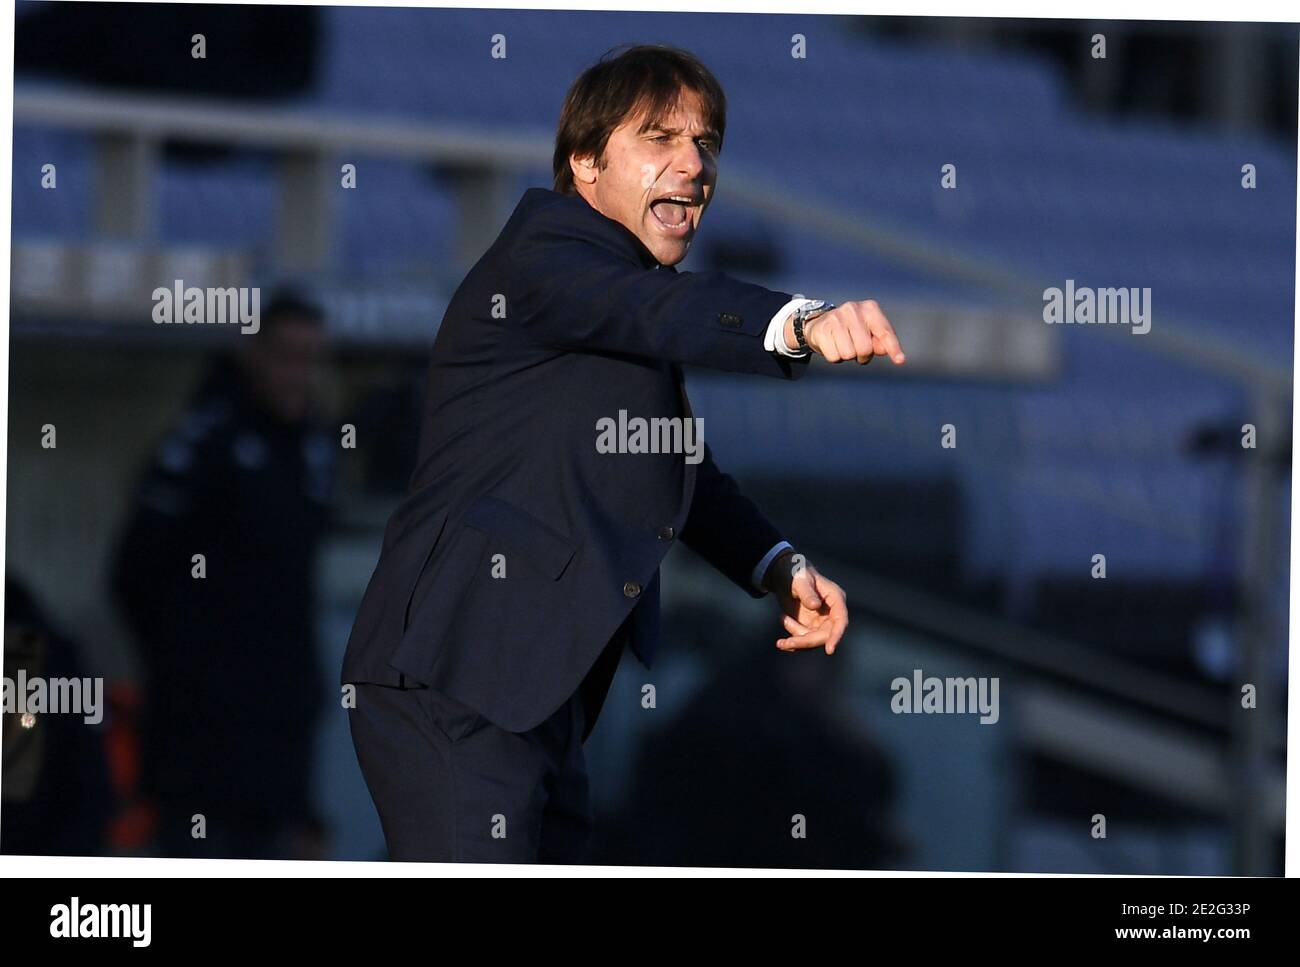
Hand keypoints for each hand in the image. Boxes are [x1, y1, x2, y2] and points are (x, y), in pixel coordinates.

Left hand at [762, 550, 848, 654]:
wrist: (784, 575)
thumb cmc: (796, 572)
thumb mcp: (799, 579)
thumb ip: (806, 592)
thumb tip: (815, 606)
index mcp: (835, 597)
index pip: (841, 620)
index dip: (836, 636)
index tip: (829, 650)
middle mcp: (831, 612)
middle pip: (825, 635)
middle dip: (806, 641)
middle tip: (787, 642)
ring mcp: (821, 621)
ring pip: (813, 640)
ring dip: (796, 640)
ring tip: (782, 625)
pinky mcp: (810, 626)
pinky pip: (803, 639)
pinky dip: (791, 639)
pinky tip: (783, 620)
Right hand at [788, 299, 904, 365]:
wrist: (820, 324)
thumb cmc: (852, 331)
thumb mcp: (869, 332)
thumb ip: (880, 342)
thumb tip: (884, 350)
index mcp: (869, 309)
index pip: (885, 332)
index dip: (893, 348)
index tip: (900, 361)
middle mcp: (852, 309)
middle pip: (865, 348)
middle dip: (862, 355)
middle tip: (857, 349)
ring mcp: (835, 318)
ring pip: (849, 354)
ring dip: (847, 356)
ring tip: (844, 345)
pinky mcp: (822, 329)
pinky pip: (834, 357)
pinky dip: (835, 357)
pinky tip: (833, 345)